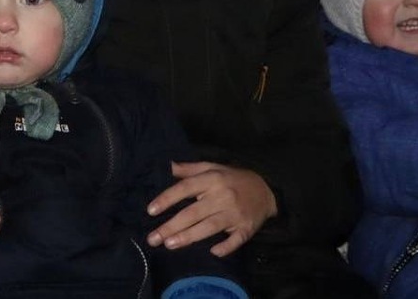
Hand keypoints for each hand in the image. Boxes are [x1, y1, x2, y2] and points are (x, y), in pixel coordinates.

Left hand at [146, 161, 276, 256]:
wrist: (267, 189)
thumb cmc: (232, 179)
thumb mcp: (212, 167)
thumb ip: (188, 169)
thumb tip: (165, 166)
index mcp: (212, 179)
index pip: (185, 188)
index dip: (167, 199)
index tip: (150, 210)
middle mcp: (222, 196)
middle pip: (193, 212)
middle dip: (171, 226)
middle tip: (153, 238)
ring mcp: (235, 213)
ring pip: (209, 227)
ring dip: (189, 237)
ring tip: (169, 245)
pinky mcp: (246, 228)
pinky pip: (235, 240)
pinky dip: (225, 247)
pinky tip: (213, 252)